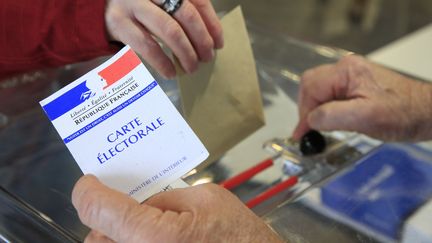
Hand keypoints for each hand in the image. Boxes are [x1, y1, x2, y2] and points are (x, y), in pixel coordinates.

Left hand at [72, 175, 282, 242]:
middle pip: (95, 239)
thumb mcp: (206, 198)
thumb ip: (165, 197)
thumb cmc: (241, 238)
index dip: (88, 192)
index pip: (100, 210)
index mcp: (154, 237)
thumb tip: (141, 202)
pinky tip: (150, 238)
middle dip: (103, 219)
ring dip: (114, 237)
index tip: (89, 183)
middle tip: (117, 204)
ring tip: (137, 225)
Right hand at [105, 0, 223, 78]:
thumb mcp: (160, 2)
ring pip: (170, 31)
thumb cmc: (137, 7)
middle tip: (207, 58)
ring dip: (186, 54)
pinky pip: (147, 47)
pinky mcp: (118, 23)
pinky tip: (171, 73)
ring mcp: (132, 4)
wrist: (94, 6)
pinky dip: (163, 63)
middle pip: (187, 15)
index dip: (212, 24)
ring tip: (192, 68)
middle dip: (202, 40)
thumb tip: (211, 38)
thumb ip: (182, 11)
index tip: (219, 43)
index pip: (198, 1)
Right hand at [293, 55, 431, 141]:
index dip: (303, 112)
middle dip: (307, 108)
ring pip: (319, 90)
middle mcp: (347, 68)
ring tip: (321, 127)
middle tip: (310, 130)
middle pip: (311, 85)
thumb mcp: (366, 118)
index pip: (311, 87)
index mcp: (347, 71)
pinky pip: (330, 94)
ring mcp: (351, 75)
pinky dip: (325, 108)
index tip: (302, 134)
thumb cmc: (404, 114)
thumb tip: (309, 120)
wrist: (428, 112)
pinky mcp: (356, 84)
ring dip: (316, 109)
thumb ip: (332, 116)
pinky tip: (332, 121)